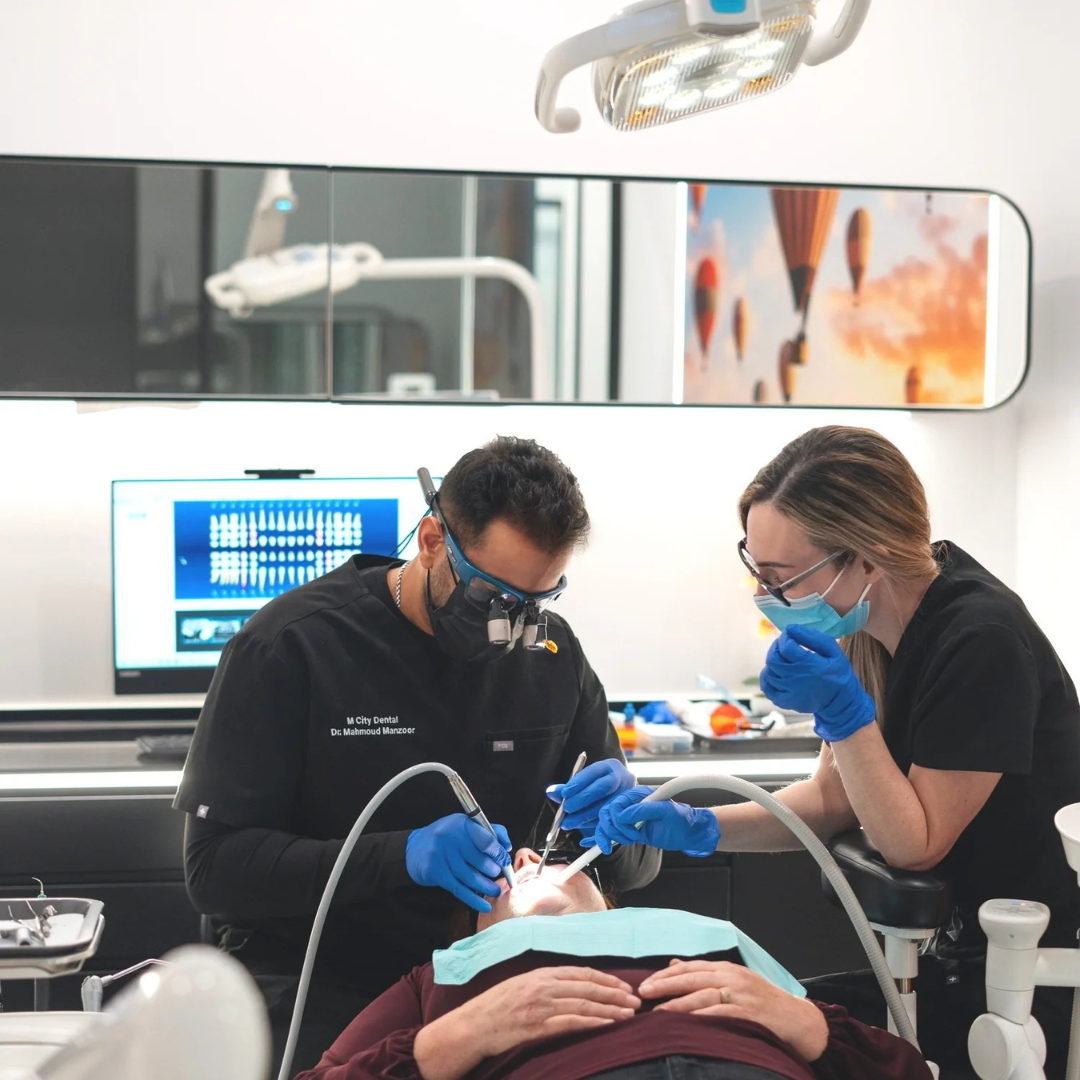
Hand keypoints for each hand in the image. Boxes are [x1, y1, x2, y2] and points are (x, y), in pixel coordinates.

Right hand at [406, 813, 511, 912]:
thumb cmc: (448, 838)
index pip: (487, 840)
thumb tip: (507, 847)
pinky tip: (485, 906)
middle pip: (480, 860)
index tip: (506, 863)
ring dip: (487, 887)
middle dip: (494, 872)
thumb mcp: (466, 827)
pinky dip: (474, 900)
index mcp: (462, 824)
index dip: (499, 854)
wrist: (414, 849)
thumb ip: (490, 832)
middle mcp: (451, 837)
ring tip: (495, 891)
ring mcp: (441, 855)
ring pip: (471, 877)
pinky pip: (459, 889)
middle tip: (500, 877)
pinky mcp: (435, 872)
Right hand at [414, 966, 640, 1078]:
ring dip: (610, 1008)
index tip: (624, 985)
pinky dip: (593, 1022)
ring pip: (584, 1004)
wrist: (472, 1025)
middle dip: (615, 993)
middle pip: (588, 986)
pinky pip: (571, 1023)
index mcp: (541, 973)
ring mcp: (541, 1005)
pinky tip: (609, 1024)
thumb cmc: (496, 1007)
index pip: (581, 972)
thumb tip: (573, 986)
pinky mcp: (537, 1026)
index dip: (606, 978)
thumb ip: (546, 983)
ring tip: (629, 1013)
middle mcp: (543, 985)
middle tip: (635, 999)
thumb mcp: (522, 985)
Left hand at [546, 758, 634, 833]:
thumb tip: (550, 792)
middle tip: (566, 809)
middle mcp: (623, 778)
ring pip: (606, 806)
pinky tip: (580, 833)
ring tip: (568, 823)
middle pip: (602, 788)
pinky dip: (593, 829)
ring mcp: (628, 796)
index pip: (594, 772)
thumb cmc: (596, 787)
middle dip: (582, 800)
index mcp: (610, 767)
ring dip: (585, 817)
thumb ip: (568, 788)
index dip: (578, 783)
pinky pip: (611, 822)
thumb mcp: (584, 784)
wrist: (620, 796)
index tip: (564, 793)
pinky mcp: (628, 813)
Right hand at [588, 786, 719, 856]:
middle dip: (614, 828)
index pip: (616, 803)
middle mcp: (630, 805)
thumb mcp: (666, 811)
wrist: (688, 832)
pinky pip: (610, 833)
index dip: (619, 818)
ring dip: (611, 835)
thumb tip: (622, 816)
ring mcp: (629, 818)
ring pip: (606, 824)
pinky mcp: (629, 830)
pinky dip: (603, 839)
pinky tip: (601, 847)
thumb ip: (644, 811)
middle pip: (607, 813)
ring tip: (628, 841)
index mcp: (637, 795)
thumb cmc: (681, 818)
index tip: (631, 830)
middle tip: (631, 837)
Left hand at [638, 960, 827, 1061]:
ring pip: (702, 997)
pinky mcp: (748, 1013)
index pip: (689, 968)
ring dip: (677, 1005)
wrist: (798, 1019)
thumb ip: (706, 974)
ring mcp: (740, 995)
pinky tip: (685, 1025)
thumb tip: (674, 964)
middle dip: (665, 985)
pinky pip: (719, 1015)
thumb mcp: (735, 981)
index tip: (646, 983)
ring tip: (657, 1013)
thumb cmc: (764, 1001)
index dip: (666, 975)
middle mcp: (731, 977)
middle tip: (643, 993)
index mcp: (726, 968)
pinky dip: (701, 1019)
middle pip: (691, 978)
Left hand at [759, 624, 874, 741]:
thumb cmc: (838, 673)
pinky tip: (775, 672)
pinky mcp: (786, 702)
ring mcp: (790, 693)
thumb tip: (791, 628)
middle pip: (773, 659)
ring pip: (768, 673)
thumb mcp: (833, 651)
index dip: (785, 637)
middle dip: (775, 647)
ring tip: (782, 658)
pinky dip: (767, 678)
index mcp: (811, 665)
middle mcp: (797, 680)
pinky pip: (767, 688)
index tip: (789, 634)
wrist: (841, 702)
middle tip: (783, 644)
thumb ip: (813, 637)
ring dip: (772, 662)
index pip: (786, 647)